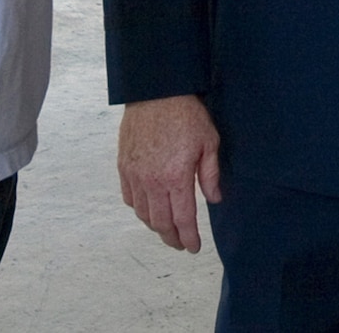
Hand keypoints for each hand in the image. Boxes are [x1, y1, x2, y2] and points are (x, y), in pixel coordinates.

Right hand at [118, 95, 221, 251]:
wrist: (156, 92)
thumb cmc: (186, 115)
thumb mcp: (209, 142)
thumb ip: (210, 175)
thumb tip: (215, 199)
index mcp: (176, 178)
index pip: (182, 219)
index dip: (188, 238)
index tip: (193, 247)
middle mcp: (152, 181)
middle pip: (160, 223)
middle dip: (171, 238)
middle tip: (180, 244)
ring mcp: (135, 175)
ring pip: (142, 214)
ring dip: (155, 226)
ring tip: (166, 229)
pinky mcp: (124, 167)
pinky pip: (129, 198)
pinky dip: (139, 209)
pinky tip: (148, 209)